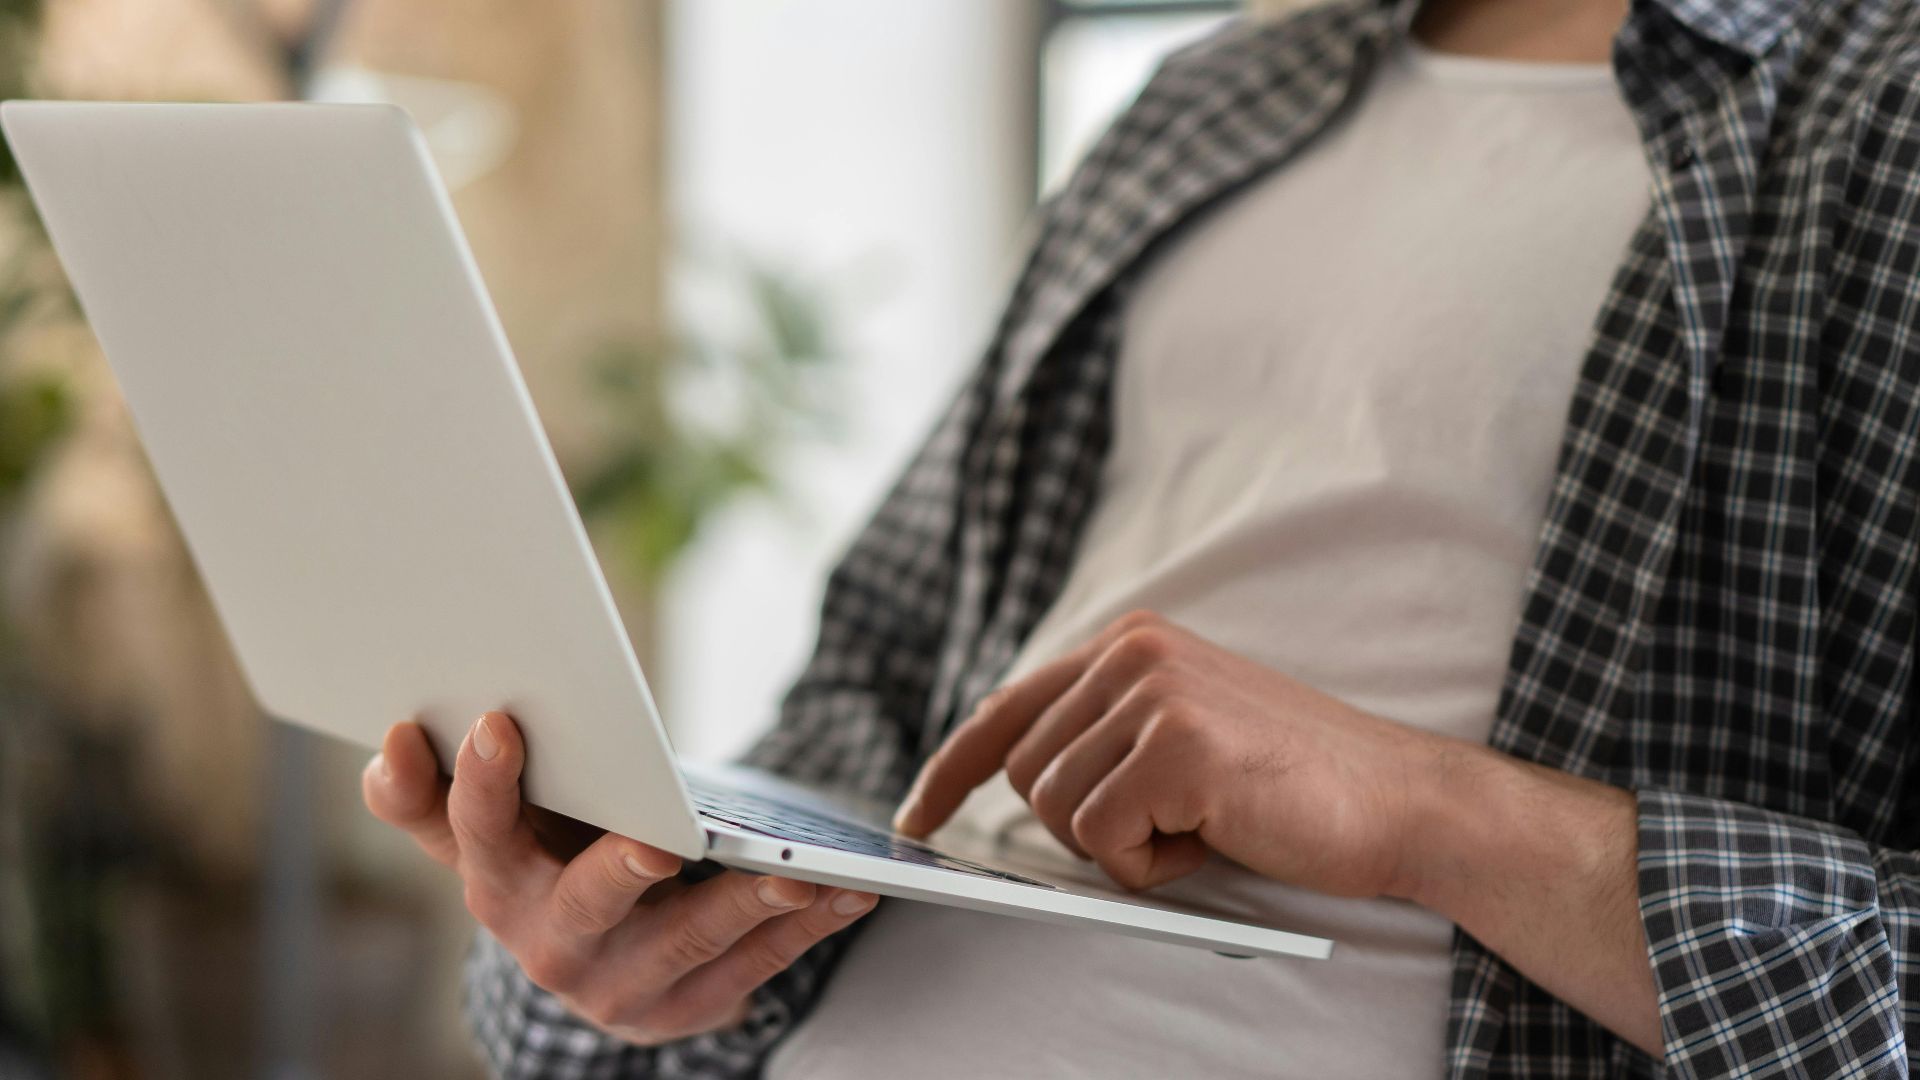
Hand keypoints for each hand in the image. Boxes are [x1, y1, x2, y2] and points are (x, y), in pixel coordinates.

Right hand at [362, 712, 876, 1045]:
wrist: (597, 959)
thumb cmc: (547, 857)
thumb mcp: (491, 827)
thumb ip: (437, 791)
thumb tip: (394, 738)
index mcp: (494, 881)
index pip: (471, 832)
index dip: (480, 784)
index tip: (497, 723)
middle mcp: (548, 943)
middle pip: (584, 903)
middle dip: (621, 871)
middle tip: (658, 843)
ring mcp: (621, 985)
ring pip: (688, 941)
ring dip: (745, 906)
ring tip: (794, 873)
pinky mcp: (688, 1009)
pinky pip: (757, 965)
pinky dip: (806, 928)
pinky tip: (850, 893)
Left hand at [893, 610, 1443, 897]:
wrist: (1398, 799)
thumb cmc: (1291, 783)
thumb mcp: (1181, 730)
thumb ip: (1104, 732)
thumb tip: (1008, 778)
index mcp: (1130, 642)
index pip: (1006, 707)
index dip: (949, 770)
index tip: (916, 817)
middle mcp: (1132, 652)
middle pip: (1023, 774)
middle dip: (1084, 823)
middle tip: (1174, 822)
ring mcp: (1152, 693)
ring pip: (1054, 810)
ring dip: (1123, 845)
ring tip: (1202, 822)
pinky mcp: (1175, 745)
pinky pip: (1101, 838)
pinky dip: (1150, 864)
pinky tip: (1213, 835)